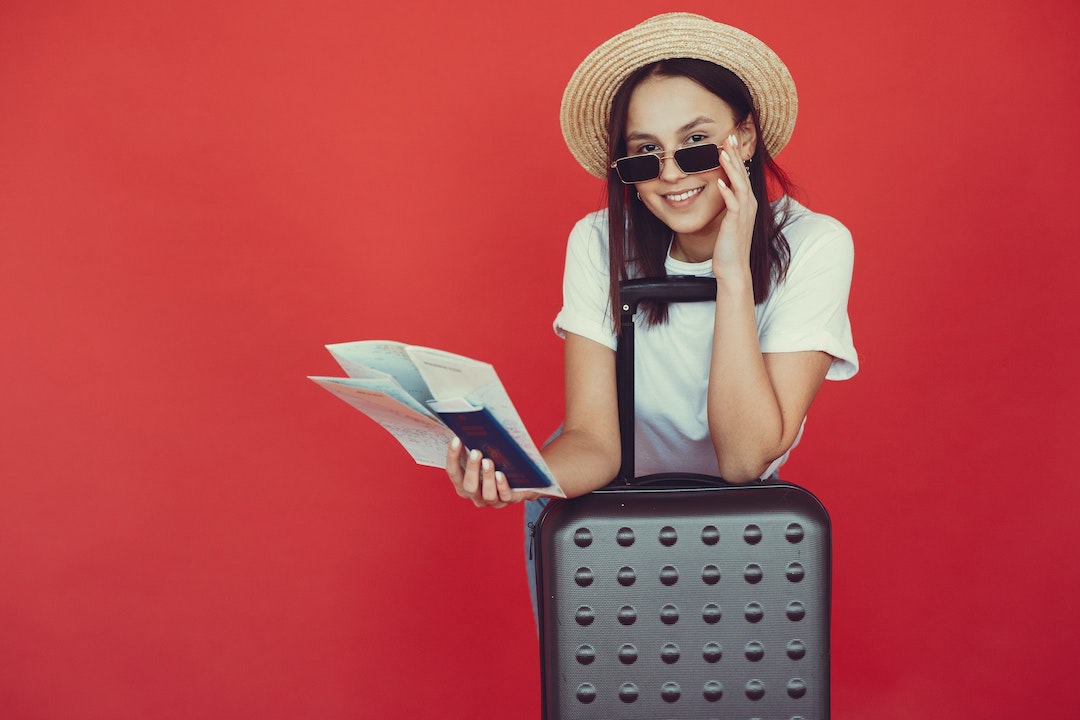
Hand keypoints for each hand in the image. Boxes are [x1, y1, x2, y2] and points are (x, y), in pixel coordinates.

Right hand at [445, 437, 537, 507]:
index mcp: (463, 483)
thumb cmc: (497, 462)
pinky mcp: (507, 500)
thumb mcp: (484, 455)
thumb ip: (473, 446)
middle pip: (468, 486)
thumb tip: (469, 426)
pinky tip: (501, 474)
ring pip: (487, 494)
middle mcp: (475, 495)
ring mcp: (491, 500)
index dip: (452, 456)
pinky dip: (502, 486)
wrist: (522, 478)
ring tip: (489, 461)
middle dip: (471, 468)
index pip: (453, 472)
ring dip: (487, 477)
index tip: (456, 439)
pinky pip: (504, 496)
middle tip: (476, 452)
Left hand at [712, 133, 757, 273]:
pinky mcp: (736, 222)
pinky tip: (719, 182)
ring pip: (739, 184)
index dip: (736, 156)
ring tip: (722, 152)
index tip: (729, 140)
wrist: (733, 266)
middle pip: (743, 173)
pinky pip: (733, 204)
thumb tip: (722, 187)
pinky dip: (726, 191)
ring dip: (731, 167)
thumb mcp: (729, 218)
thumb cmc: (728, 244)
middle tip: (729, 135)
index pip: (742, 173)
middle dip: (735, 154)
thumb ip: (728, 202)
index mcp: (747, 201)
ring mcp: (743, 213)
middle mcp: (748, 204)